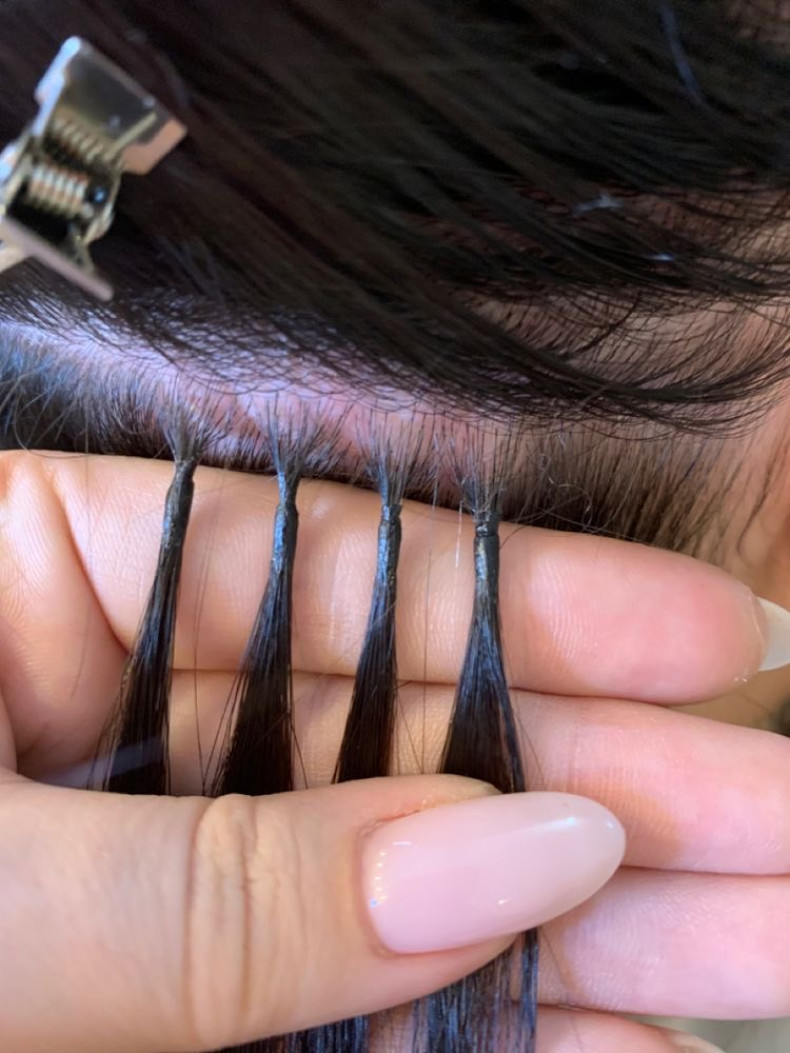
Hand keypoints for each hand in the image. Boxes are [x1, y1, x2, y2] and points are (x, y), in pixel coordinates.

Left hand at [0, 450, 784, 1051]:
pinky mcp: (191, 993)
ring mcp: (172, 854)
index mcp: (60, 588)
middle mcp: (135, 708)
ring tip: (765, 938)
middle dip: (610, 780)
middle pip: (412, 726)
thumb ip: (219, 885)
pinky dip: (487, 1029)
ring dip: (589, 922)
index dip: (537, 602)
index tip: (711, 635)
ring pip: (410, 877)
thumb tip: (510, 851)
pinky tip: (623, 1038)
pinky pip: (356, 1003)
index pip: (337, 573)